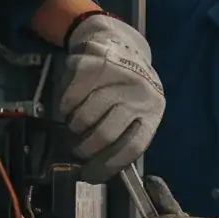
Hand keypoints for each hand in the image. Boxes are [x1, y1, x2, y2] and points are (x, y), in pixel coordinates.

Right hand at [56, 14, 165, 182]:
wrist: (118, 42)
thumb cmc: (128, 87)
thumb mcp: (138, 110)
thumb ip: (126, 135)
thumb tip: (101, 170)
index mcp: (152, 110)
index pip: (132, 146)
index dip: (110, 165)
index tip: (91, 175)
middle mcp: (137, 94)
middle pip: (105, 134)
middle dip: (87, 149)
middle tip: (79, 150)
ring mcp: (115, 79)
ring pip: (85, 117)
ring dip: (75, 128)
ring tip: (76, 126)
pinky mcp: (92, 66)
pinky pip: (71, 99)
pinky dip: (65, 108)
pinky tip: (69, 108)